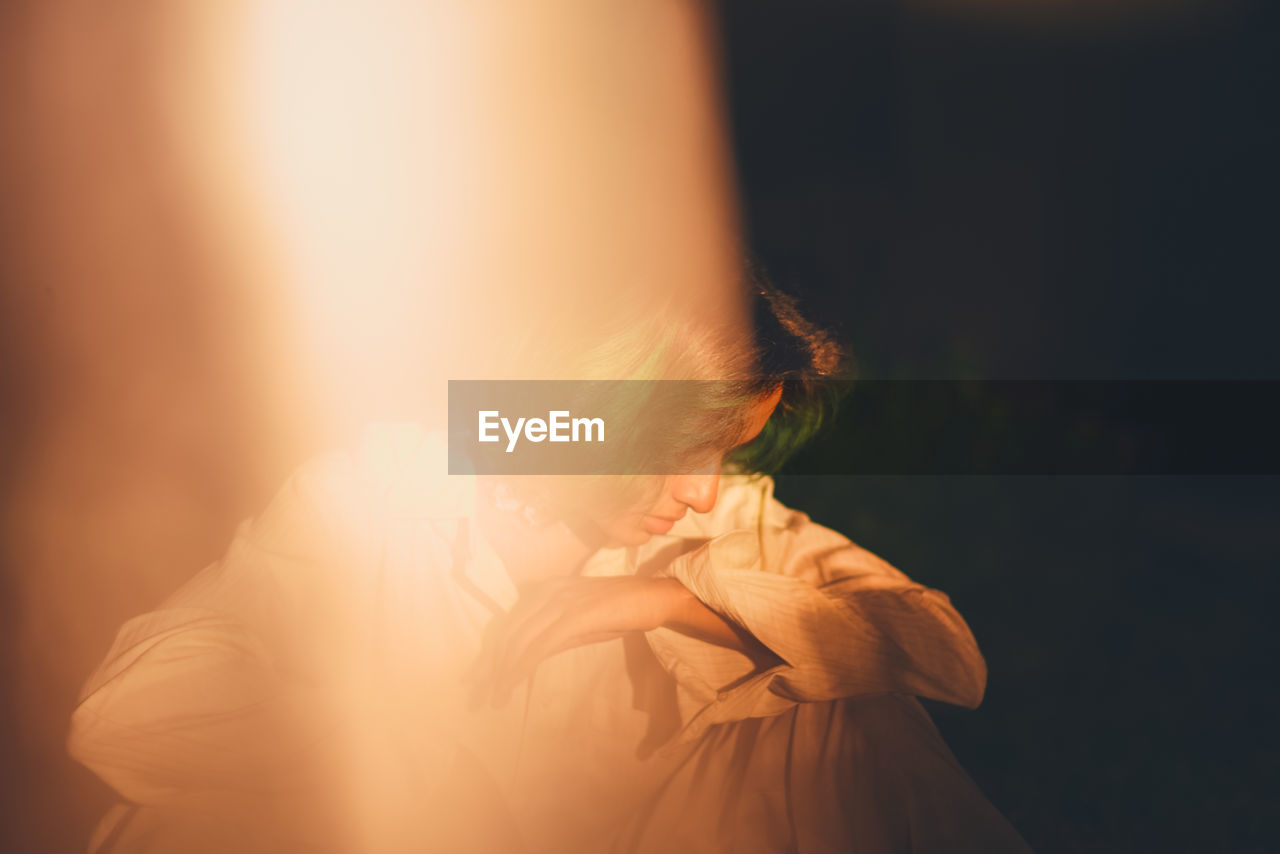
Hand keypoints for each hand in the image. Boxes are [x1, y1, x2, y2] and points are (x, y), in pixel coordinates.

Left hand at [464, 575, 688, 709]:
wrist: (655, 596)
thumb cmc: (621, 611)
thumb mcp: (580, 624)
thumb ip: (553, 635)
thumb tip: (528, 659)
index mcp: (545, 590)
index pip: (509, 624)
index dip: (490, 654)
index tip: (478, 680)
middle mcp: (546, 592)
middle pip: (507, 633)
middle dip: (489, 667)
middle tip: (476, 697)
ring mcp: (560, 601)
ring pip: (519, 640)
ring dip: (502, 673)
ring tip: (493, 699)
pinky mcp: (573, 615)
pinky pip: (539, 645)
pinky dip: (521, 667)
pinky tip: (512, 685)